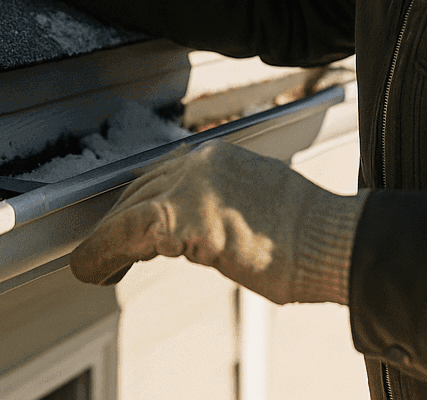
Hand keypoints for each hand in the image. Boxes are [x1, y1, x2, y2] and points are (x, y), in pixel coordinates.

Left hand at [68, 140, 368, 304]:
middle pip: (140, 189)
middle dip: (118, 221)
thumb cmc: (310, 236)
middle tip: (102, 250)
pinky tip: (94, 270)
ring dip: (104, 241)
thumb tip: (194, 230)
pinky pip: (126, 234)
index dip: (136, 203)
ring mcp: (192, 187)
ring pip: (127, 210)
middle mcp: (201, 162)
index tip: (122, 224)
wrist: (334, 240)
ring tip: (93, 265)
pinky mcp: (185, 219)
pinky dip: (102, 252)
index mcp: (220, 156)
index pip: (163, 175)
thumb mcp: (258, 204)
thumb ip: (221, 205)